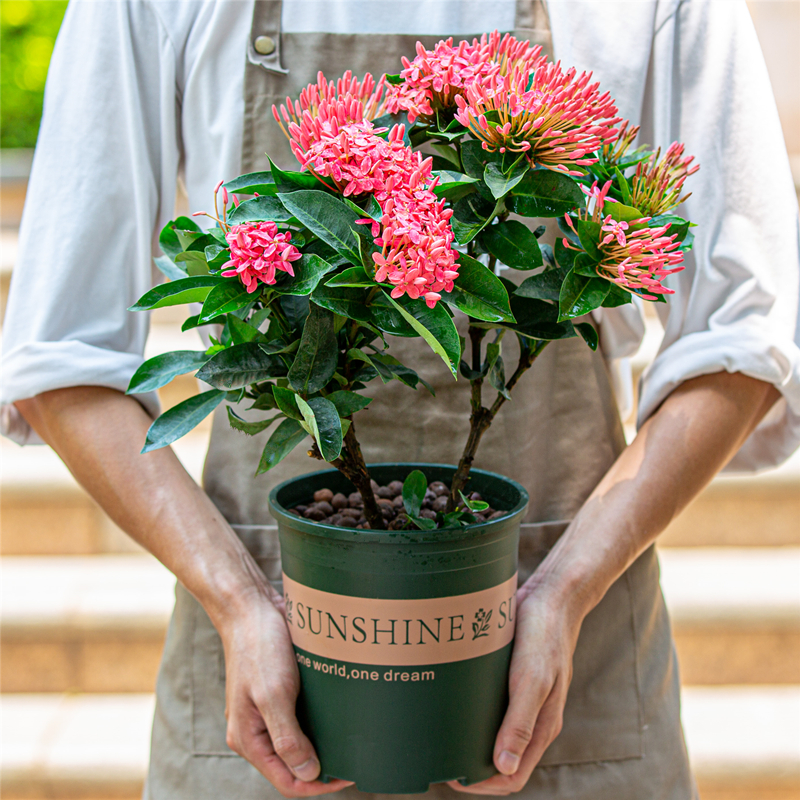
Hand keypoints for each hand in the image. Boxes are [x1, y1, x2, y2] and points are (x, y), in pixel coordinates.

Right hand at [220, 588, 352, 796]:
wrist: (251, 608)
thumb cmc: (258, 647)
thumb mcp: (273, 694)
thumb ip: (288, 738)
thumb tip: (308, 774)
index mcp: (248, 739)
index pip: (286, 781)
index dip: (317, 785)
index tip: (348, 776)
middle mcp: (255, 731)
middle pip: (293, 765)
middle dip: (322, 767)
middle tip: (355, 757)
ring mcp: (265, 712)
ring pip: (298, 742)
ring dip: (322, 744)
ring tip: (350, 739)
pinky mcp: (277, 694)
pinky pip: (299, 718)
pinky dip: (317, 722)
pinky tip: (338, 715)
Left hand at [447, 584, 580, 794]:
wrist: (551, 596)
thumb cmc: (544, 636)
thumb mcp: (533, 680)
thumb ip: (520, 725)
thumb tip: (504, 768)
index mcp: (542, 727)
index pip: (513, 777)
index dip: (484, 785)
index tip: (453, 777)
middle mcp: (531, 718)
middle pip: (500, 759)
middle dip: (472, 766)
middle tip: (439, 756)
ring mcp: (521, 698)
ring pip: (493, 733)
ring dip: (470, 740)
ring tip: (439, 734)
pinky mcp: (510, 678)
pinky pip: (491, 706)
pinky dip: (471, 712)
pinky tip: (450, 703)